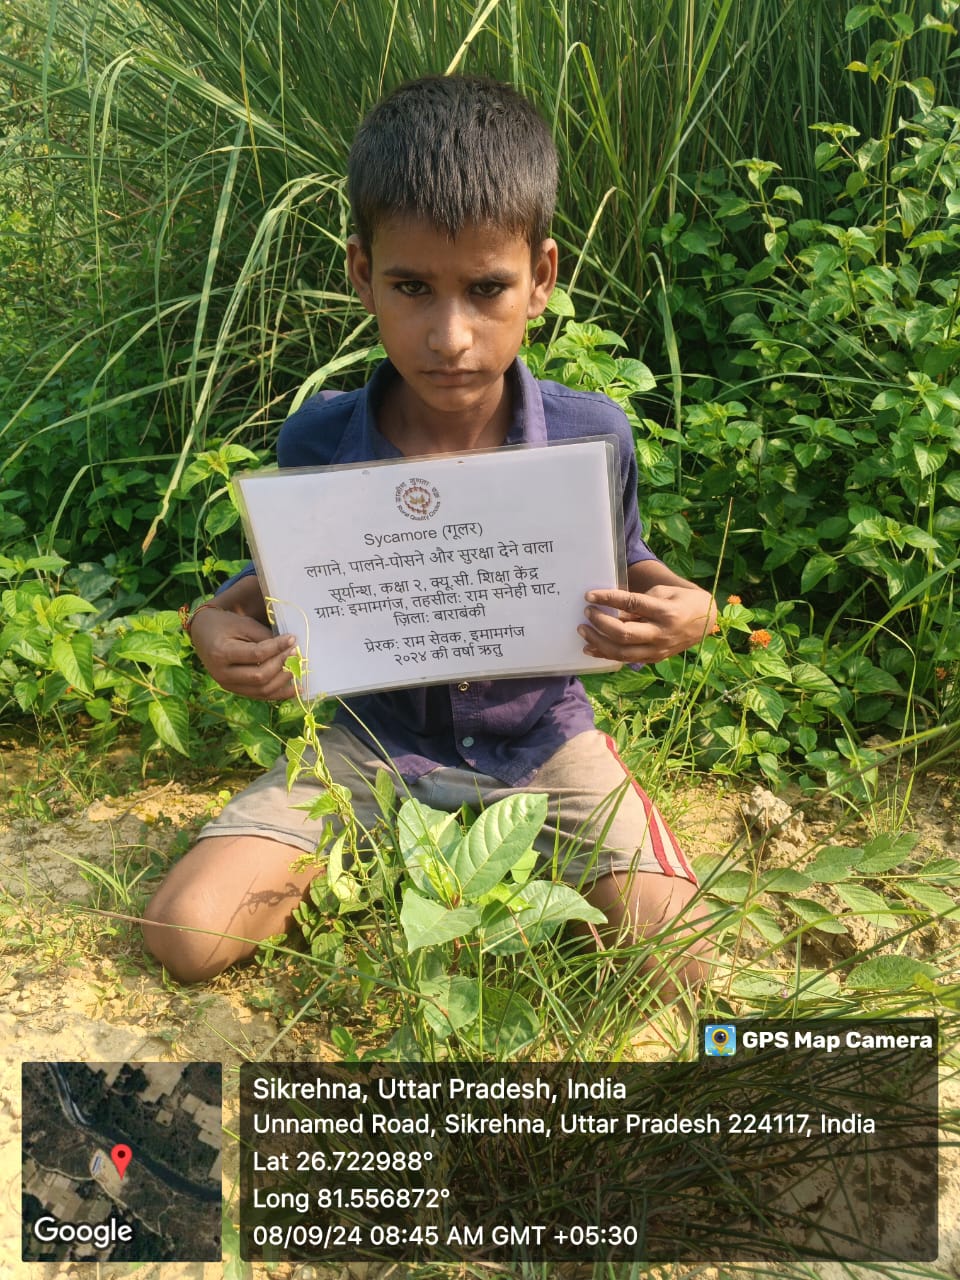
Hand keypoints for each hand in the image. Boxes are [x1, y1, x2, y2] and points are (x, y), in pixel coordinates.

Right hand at [190, 606, 297, 699]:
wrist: (202, 634)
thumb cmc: (225, 625)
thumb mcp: (243, 625)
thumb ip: (265, 638)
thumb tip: (290, 648)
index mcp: (221, 653)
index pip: (256, 654)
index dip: (277, 648)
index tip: (292, 638)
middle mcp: (222, 674)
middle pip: (260, 677)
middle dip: (282, 665)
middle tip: (297, 653)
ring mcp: (228, 685)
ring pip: (262, 691)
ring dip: (284, 681)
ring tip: (299, 668)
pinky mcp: (235, 690)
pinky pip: (260, 696)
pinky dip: (279, 693)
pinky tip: (296, 688)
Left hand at [578, 583, 715, 665]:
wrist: (706, 621)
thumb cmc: (682, 601)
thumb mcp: (663, 593)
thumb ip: (638, 602)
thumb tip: (611, 609)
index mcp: (666, 612)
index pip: (632, 603)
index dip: (609, 599)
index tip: (590, 595)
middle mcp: (661, 633)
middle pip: (624, 633)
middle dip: (600, 623)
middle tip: (587, 613)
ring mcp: (658, 649)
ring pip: (622, 652)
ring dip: (598, 642)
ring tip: (583, 631)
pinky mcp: (654, 658)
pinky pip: (626, 659)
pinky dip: (606, 654)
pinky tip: (590, 648)